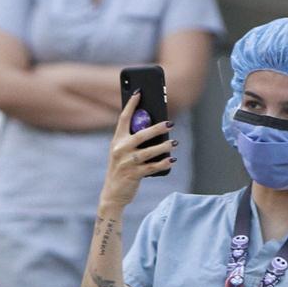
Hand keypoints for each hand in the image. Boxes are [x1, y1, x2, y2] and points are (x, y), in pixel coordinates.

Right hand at [99, 91, 175, 210]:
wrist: (112, 194)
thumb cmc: (122, 169)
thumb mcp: (122, 153)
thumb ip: (133, 140)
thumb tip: (156, 128)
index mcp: (117, 140)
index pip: (123, 118)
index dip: (131, 104)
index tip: (139, 92)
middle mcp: (120, 150)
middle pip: (140, 134)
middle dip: (157, 128)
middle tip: (170, 123)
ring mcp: (126, 163)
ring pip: (148, 151)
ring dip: (163, 147)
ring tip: (174, 143)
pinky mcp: (133, 175)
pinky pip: (152, 167)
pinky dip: (163, 163)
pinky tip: (171, 160)